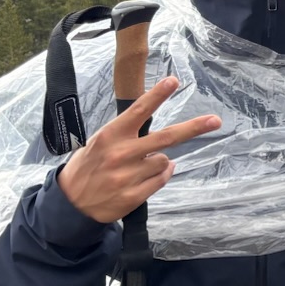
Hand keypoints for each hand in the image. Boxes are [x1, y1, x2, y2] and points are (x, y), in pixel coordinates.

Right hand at [57, 76, 222, 223]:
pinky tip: (148, 176)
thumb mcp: (100, 142)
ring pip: (164, 161)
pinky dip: (162, 175)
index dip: (157, 95)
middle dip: (193, 127)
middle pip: (165, 137)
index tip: (173, 81)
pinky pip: (161, 180)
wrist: (70, 204)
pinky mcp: (133, 196)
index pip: (138, 111)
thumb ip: (126, 134)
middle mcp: (120, 154)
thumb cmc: (89, 167)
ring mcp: (127, 176)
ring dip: (159, 162)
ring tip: (139, 167)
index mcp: (111, 136)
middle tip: (215, 121)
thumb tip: (160, 138)